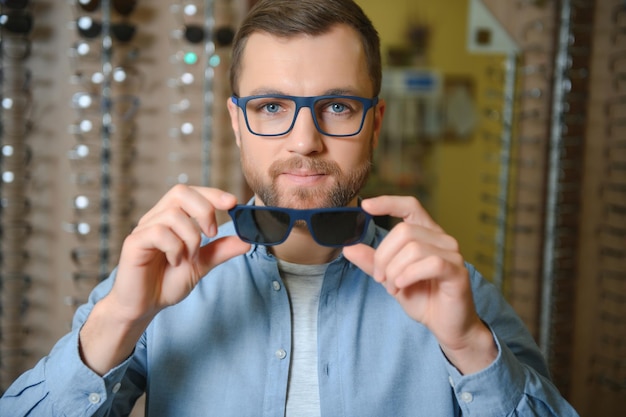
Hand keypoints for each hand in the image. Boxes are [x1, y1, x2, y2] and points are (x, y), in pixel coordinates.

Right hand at [109, 185, 250, 321]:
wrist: (144, 306)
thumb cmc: (167, 282)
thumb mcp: (202, 264)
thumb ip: (221, 250)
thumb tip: (248, 240)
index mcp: (171, 218)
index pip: (191, 192)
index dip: (213, 193)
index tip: (233, 203)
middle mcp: (156, 218)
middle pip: (180, 192)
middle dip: (204, 209)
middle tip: (212, 234)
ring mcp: (144, 229)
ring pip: (173, 214)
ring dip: (190, 236)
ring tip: (189, 257)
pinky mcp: (134, 243)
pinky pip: (159, 232)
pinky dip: (175, 247)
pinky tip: (175, 262)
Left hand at [343, 195, 496, 373]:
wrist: (445, 326)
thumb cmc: (423, 298)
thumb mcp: (390, 278)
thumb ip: (372, 262)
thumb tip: (348, 246)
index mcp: (426, 234)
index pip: (410, 206)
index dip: (388, 202)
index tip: (365, 206)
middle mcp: (442, 239)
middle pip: (403, 231)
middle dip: (383, 256)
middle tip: (380, 277)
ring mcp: (452, 254)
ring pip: (413, 248)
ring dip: (394, 270)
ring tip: (393, 287)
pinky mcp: (458, 272)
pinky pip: (430, 263)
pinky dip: (409, 275)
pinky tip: (402, 286)